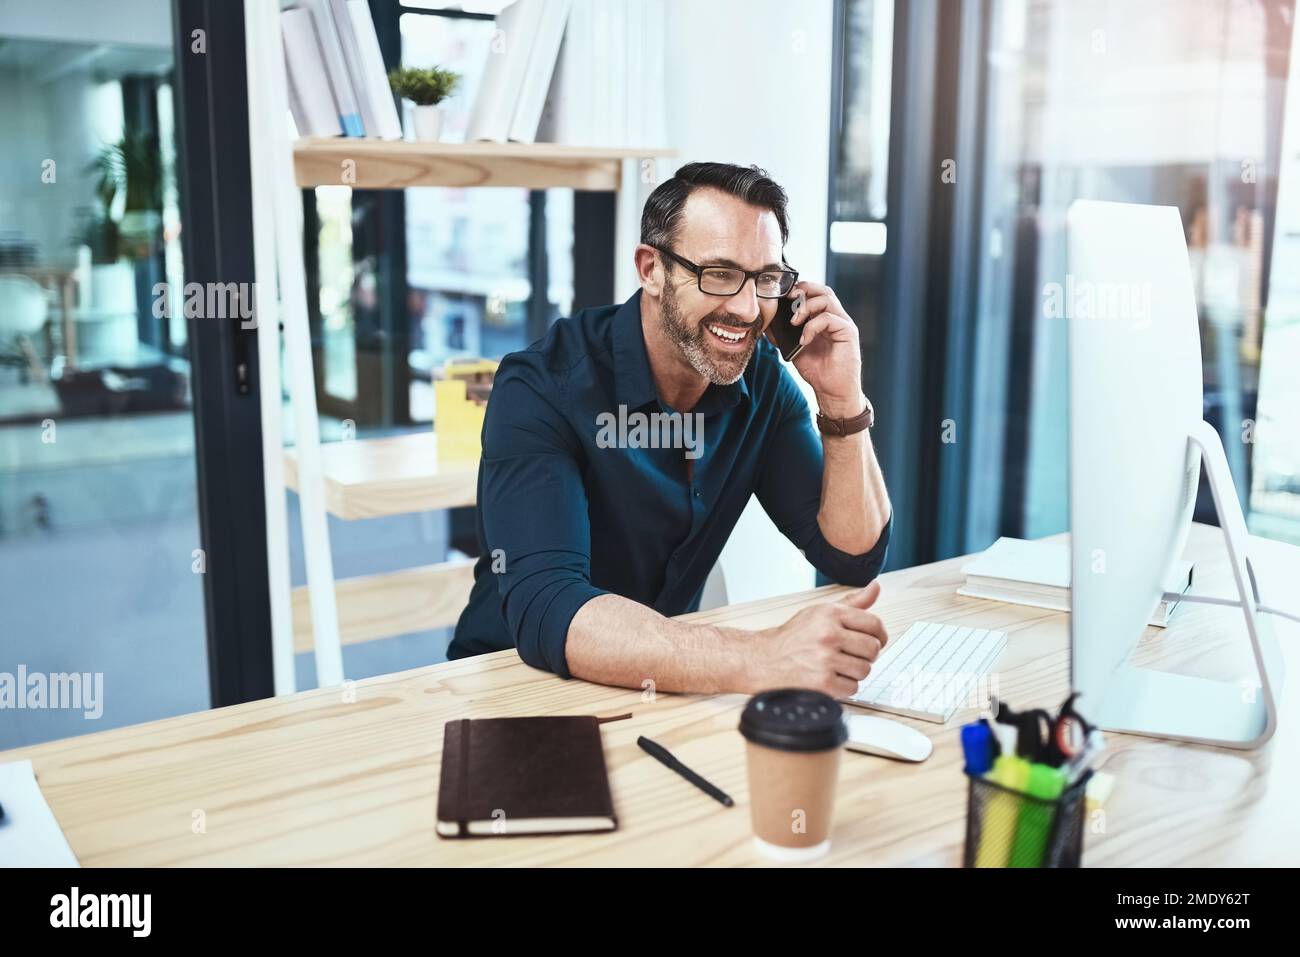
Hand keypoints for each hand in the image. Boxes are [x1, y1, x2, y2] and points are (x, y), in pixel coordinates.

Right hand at [749, 581, 888, 697]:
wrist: (763, 660)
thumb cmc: (793, 637)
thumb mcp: (820, 612)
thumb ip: (852, 602)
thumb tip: (875, 587)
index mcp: (830, 614)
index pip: (874, 624)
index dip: (880, 636)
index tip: (875, 641)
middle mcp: (828, 634)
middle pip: (872, 649)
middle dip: (866, 656)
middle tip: (852, 656)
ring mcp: (825, 659)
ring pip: (865, 670)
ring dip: (854, 672)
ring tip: (838, 667)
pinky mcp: (822, 683)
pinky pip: (853, 688)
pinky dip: (844, 687)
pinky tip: (830, 678)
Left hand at [777, 280, 862, 418]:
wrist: (832, 392)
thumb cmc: (817, 371)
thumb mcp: (794, 349)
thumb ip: (783, 335)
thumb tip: (766, 323)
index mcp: (824, 318)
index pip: (814, 293)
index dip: (798, 291)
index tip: (781, 298)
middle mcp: (836, 318)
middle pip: (822, 290)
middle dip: (802, 291)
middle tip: (788, 301)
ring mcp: (843, 324)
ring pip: (827, 298)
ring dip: (806, 307)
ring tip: (794, 322)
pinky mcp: (848, 333)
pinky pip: (829, 318)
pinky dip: (812, 326)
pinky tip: (803, 340)